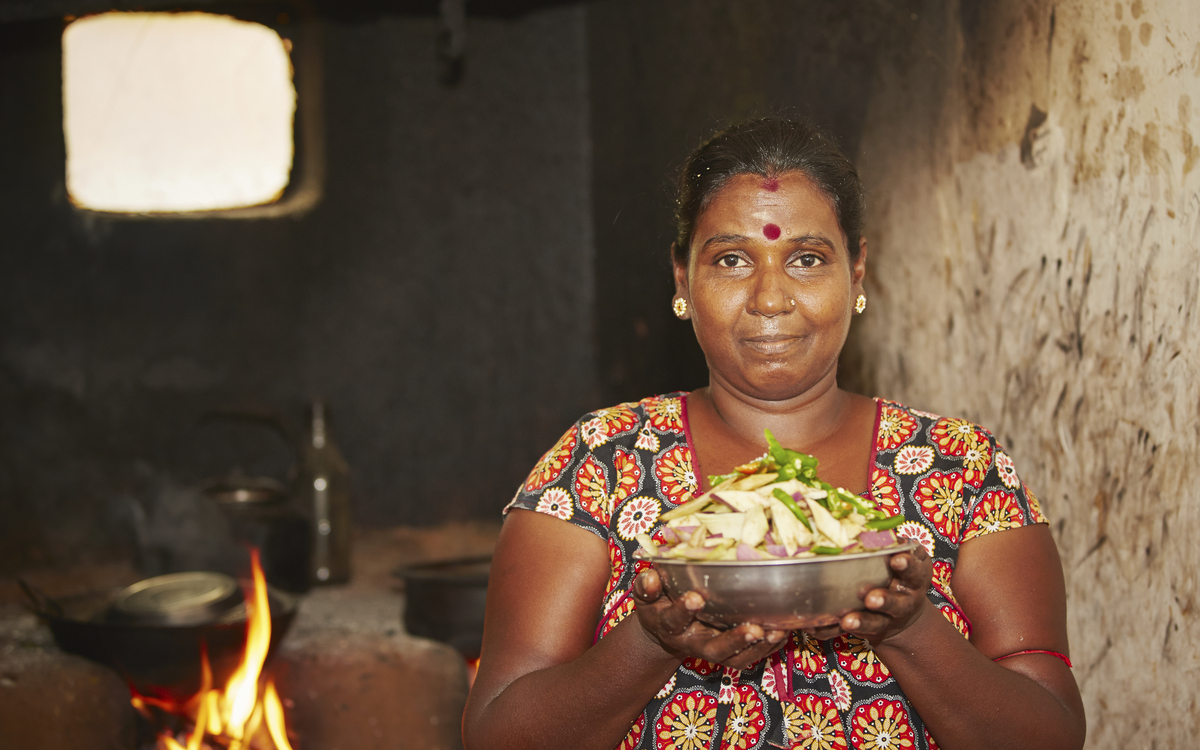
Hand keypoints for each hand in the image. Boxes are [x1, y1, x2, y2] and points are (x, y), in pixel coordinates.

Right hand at [631, 568, 786, 670]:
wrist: (663, 630)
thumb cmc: (657, 604)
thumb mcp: (646, 594)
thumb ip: (647, 586)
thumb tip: (650, 577)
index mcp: (670, 625)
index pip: (675, 619)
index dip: (684, 609)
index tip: (696, 596)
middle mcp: (692, 642)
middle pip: (713, 648)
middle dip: (733, 640)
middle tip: (753, 629)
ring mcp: (712, 650)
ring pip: (735, 658)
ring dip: (756, 647)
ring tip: (775, 632)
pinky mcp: (728, 654)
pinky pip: (749, 658)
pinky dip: (767, 648)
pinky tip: (782, 632)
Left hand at [804, 546, 934, 642]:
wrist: (905, 615)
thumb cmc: (899, 573)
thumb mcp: (905, 557)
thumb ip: (891, 543)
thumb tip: (868, 519)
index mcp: (915, 577)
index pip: (915, 570)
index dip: (907, 565)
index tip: (897, 558)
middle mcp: (905, 600)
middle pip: (898, 603)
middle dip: (885, 600)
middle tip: (871, 598)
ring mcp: (889, 618)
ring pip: (876, 622)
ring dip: (861, 621)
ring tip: (847, 620)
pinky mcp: (871, 630)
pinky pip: (850, 632)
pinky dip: (833, 631)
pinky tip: (815, 628)